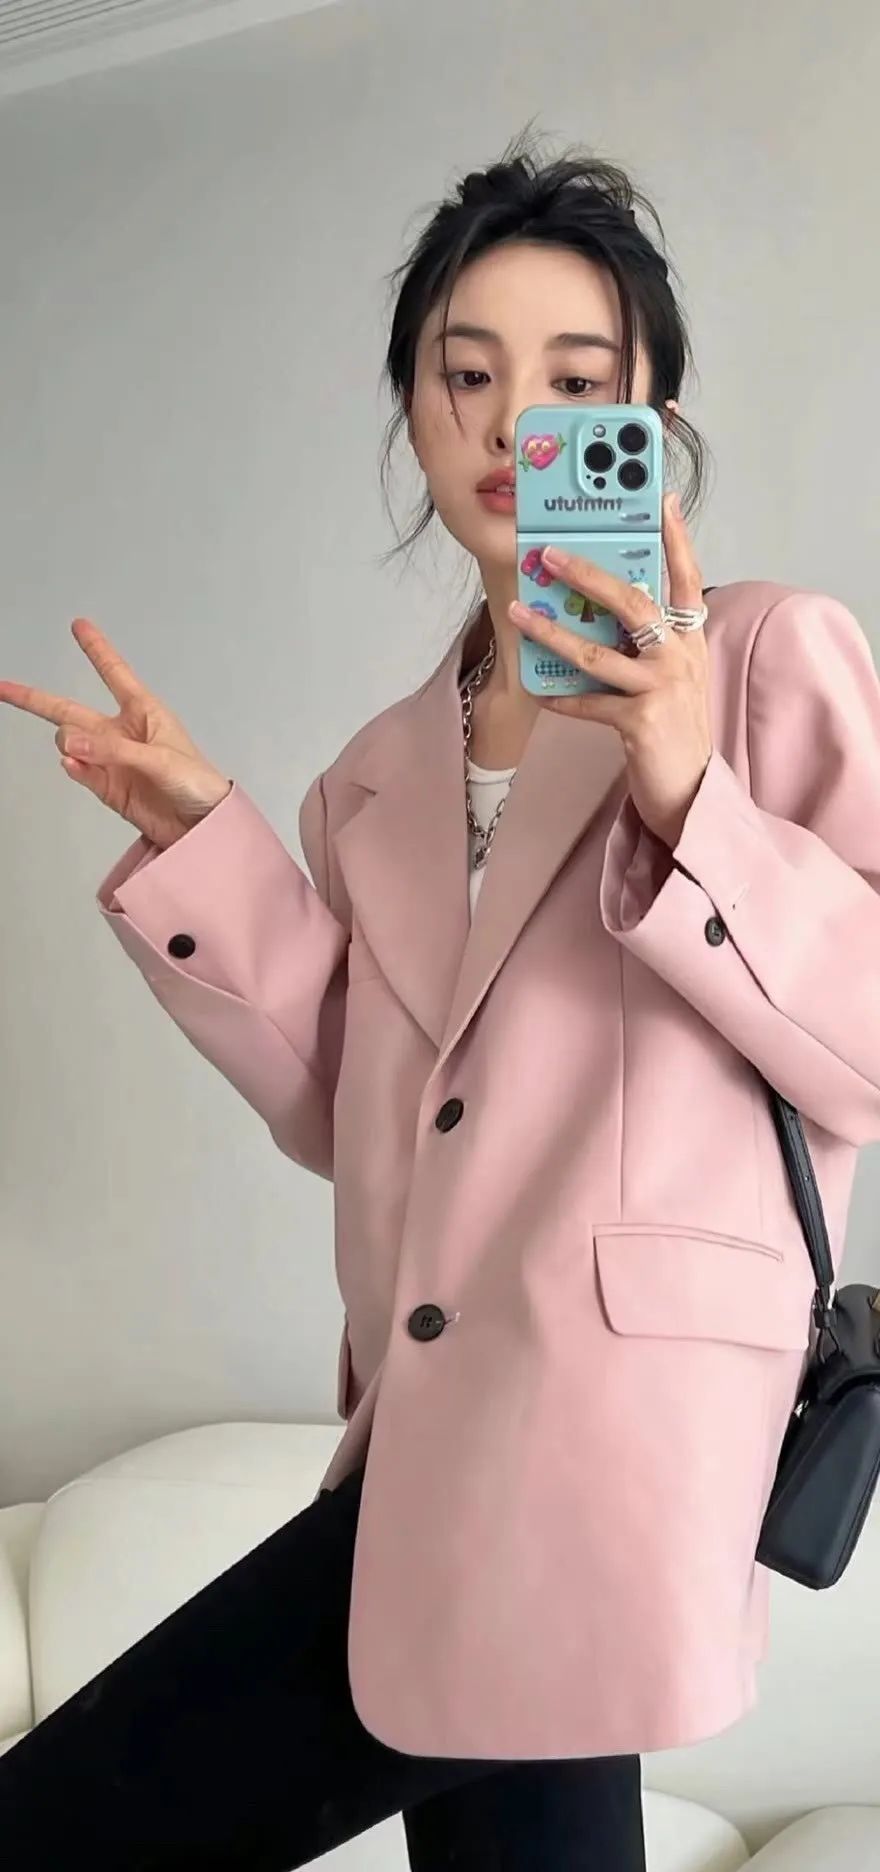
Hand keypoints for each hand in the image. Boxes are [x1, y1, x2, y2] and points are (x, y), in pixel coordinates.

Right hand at [0, 617, 231, 849]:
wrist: (202, 826)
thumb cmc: (198, 783)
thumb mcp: (160, 760)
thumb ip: (113, 751)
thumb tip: (69, 746)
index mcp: (144, 713)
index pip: (113, 672)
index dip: (96, 649)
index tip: (79, 626)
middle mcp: (122, 733)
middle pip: (70, 710)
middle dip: (36, 699)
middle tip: (4, 687)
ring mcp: (111, 760)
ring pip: (70, 743)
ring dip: (69, 745)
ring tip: (84, 757)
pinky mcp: (107, 787)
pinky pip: (78, 771)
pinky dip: (73, 768)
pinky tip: (75, 766)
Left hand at [508, 493, 712, 848]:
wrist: (691, 789)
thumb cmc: (674, 728)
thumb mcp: (671, 675)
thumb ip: (647, 642)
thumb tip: (598, 608)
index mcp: (690, 640)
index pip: (687, 578)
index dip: (677, 538)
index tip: (663, 500)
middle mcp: (680, 657)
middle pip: (633, 602)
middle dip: (588, 575)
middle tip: (550, 554)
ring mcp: (662, 688)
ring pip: (597, 652)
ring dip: (552, 632)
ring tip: (519, 614)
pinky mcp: (641, 721)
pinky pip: (587, 702)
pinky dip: (560, 697)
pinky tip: (540, 690)